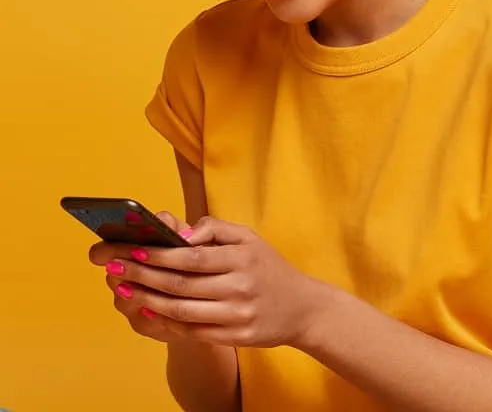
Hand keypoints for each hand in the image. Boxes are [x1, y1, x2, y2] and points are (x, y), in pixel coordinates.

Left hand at [89, 214, 331, 348]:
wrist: (302, 308)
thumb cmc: (268, 267)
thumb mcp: (249, 237)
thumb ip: (215, 229)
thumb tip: (181, 234)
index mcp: (242, 258)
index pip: (192, 257)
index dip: (160, 255)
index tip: (131, 250)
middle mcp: (239, 287)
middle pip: (181, 284)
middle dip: (143, 275)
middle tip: (114, 269)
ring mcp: (236, 315)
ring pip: (182, 310)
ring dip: (147, 301)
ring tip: (123, 291)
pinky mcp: (234, 337)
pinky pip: (192, 331)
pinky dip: (165, 323)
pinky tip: (146, 312)